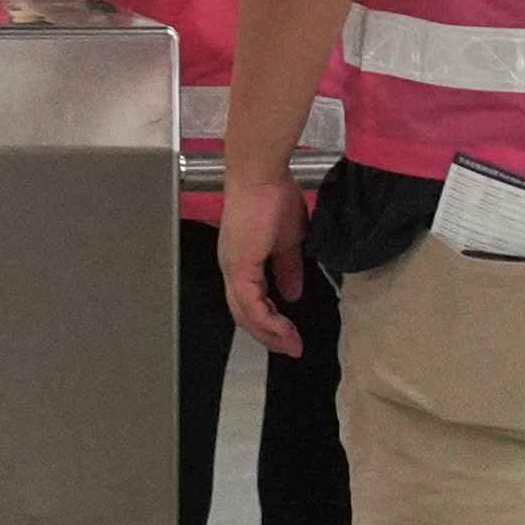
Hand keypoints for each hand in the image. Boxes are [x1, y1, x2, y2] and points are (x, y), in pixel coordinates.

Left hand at [214, 169, 308, 358]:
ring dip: (270, 334)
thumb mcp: (289, 241)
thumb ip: (288, 268)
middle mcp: (231, 269)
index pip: (249, 302)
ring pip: (245, 315)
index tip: (291, 335)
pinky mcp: (239, 267)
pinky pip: (252, 305)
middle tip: (292, 348)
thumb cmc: (273, 198)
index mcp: (241, 262)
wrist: (262, 176)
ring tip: (292, 345)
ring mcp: (232, 269)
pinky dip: (268, 321)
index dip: (268, 322)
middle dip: (269, 336)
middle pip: (244, 316)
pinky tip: (285, 329)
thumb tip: (293, 293)